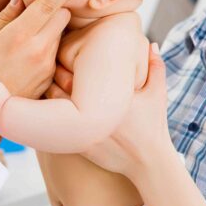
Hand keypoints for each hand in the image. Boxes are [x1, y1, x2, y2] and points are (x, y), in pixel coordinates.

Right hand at [0, 0, 88, 99]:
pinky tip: (26, 57)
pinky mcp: (49, 77)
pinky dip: (45, 47)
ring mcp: (46, 65)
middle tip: (41, 9)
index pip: (50, 4)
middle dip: (56, 8)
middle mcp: (38, 50)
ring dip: (50, 28)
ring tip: (28, 38)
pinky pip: (54, 53)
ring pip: (59, 34)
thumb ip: (4, 15)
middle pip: (63, 16)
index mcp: (18, 35)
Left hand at [48, 43, 174, 179]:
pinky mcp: (77, 146)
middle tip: (51, 70)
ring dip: (47, 96)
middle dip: (53, 76)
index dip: (64, 63)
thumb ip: (156, 67)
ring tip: (48, 88)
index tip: (64, 59)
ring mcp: (83, 131)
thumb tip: (151, 43)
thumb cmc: (153, 126)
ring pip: (51, 107)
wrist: (147, 162)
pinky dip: (48, 117)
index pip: (74, 73)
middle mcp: (94, 114)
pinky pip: (53, 128)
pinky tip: (50, 111)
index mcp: (109, 96)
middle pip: (57, 87)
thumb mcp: (157, 95)